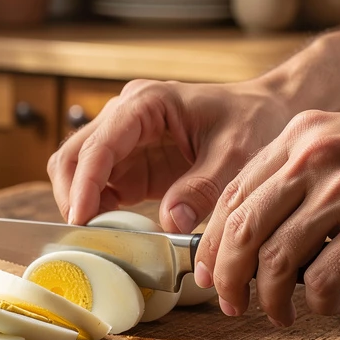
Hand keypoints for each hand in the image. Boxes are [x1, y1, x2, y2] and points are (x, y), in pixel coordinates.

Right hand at [48, 78, 292, 229]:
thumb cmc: (253, 120)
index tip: (81, 217)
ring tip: (98, 236)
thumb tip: (170, 221)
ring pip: (76, 171)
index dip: (85, 182)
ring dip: (80, 203)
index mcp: (147, 103)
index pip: (100, 144)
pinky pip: (97, 189)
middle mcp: (125, 117)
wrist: (267, 113)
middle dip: (72, 195)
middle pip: (73, 154)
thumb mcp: (237, 154)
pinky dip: (96, 211)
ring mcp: (124, 141)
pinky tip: (112, 231)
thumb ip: (203, 187)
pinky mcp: (130, 166)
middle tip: (84, 234)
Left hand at [194, 108, 339, 325]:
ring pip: (277, 260)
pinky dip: (320, 304)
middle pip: (244, 229)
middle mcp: (315, 158)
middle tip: (230, 304)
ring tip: (280, 315)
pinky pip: (324, 280)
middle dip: (229, 277)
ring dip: (270, 300)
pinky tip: (330, 308)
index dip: (213, 241)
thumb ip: (303, 173)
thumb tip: (257, 232)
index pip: (235, 194)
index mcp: (301, 137)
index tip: (209, 272)